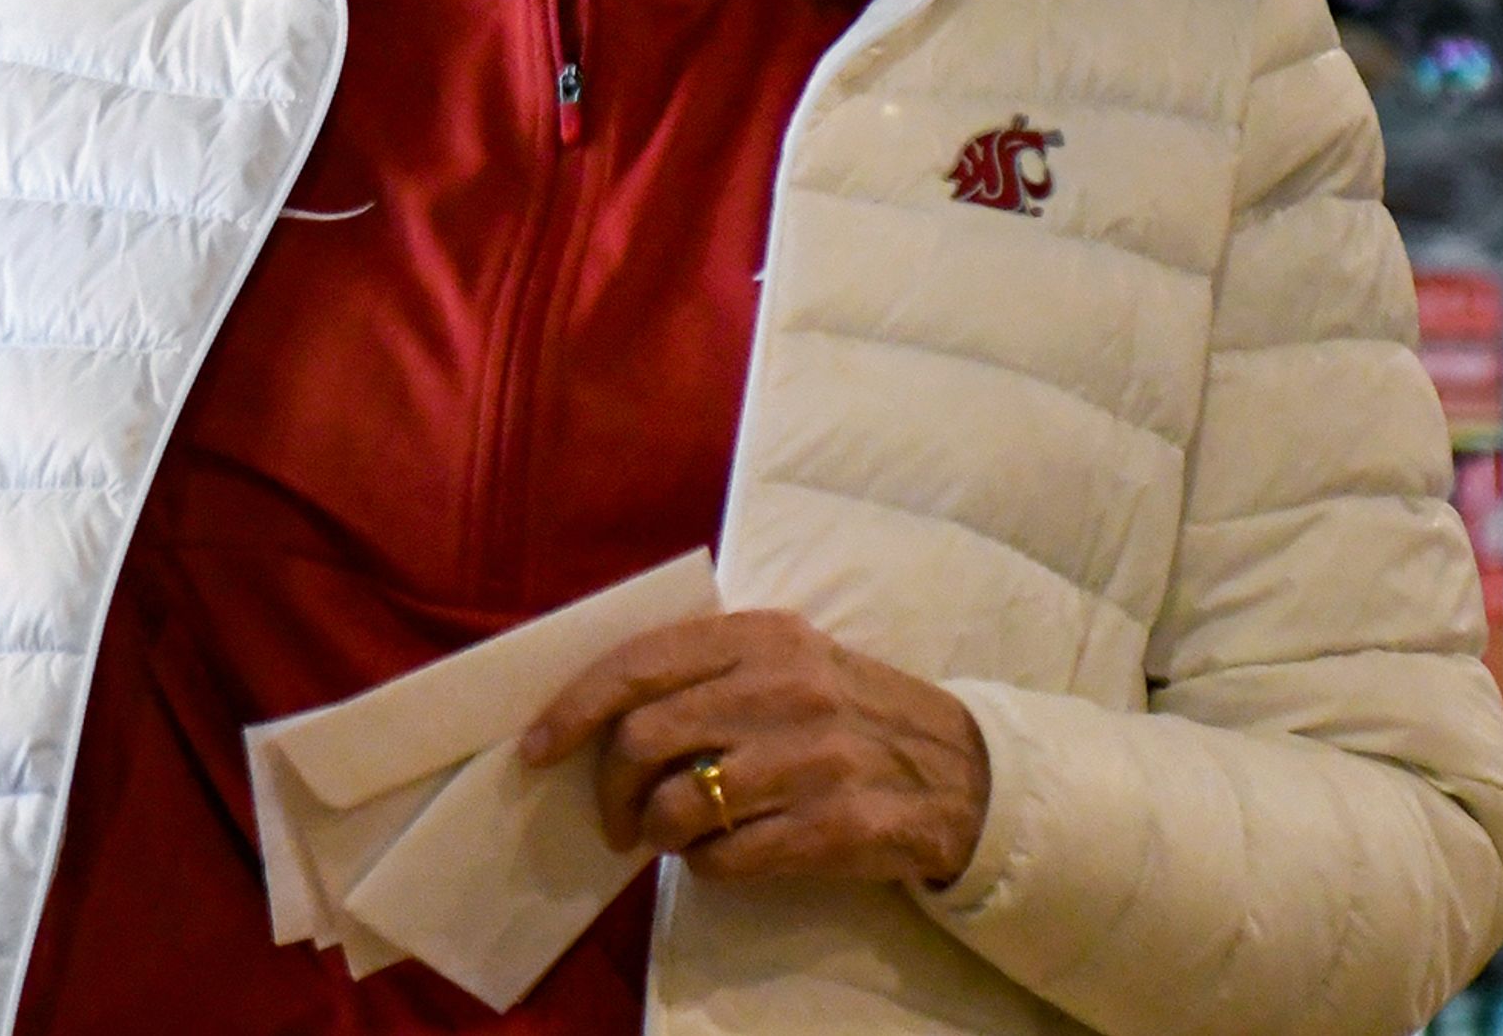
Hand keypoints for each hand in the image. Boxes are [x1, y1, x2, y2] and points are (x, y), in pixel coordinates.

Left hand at [519, 609, 989, 890]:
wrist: (964, 772)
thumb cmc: (847, 711)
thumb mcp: (786, 658)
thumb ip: (704, 668)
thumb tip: (599, 712)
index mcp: (760, 636)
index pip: (637, 664)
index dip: (573, 709)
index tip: (538, 747)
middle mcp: (783, 689)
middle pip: (643, 740)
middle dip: (608, 788)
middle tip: (612, 818)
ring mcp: (812, 759)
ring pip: (677, 806)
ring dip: (656, 832)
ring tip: (669, 836)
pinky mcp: (835, 826)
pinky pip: (727, 858)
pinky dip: (704, 865)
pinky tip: (721, 855)